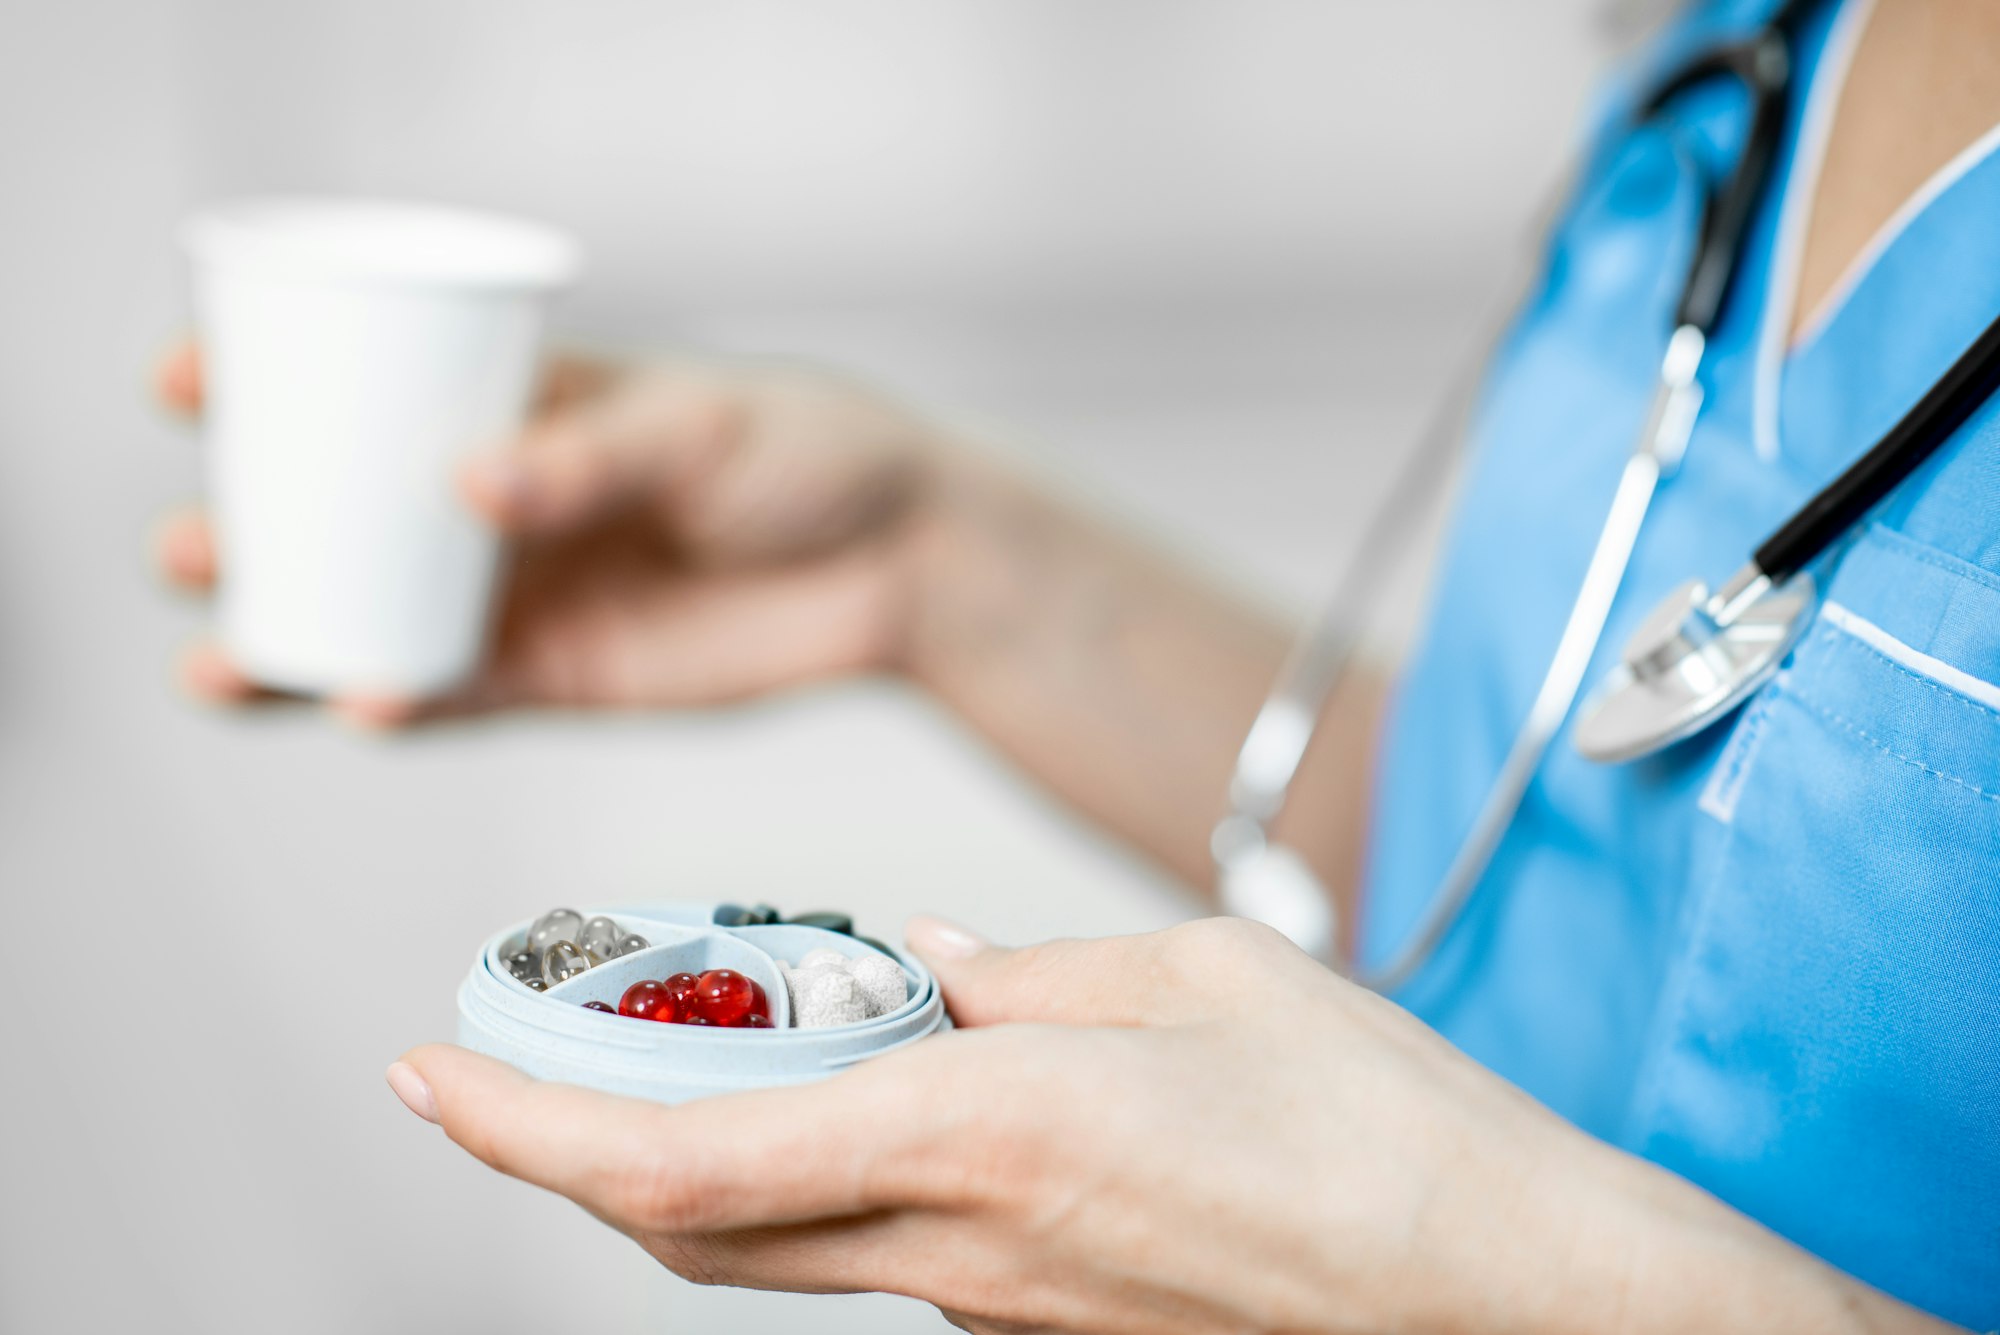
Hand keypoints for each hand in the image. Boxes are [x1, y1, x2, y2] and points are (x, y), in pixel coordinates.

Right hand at [152, 342, 951, 724]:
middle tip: (190, 546)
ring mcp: (524, 591)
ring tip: (219, 665)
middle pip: (343, 517)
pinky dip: (402, 704)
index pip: (370, 383)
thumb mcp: (699, 424)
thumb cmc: (806, 451)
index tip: (187, 386)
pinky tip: (359, 706)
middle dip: (252, 533)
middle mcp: (498, 501)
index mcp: (517, 402)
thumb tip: (470, 481)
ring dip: (292, 640)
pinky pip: (458, 694)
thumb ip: (589, 454)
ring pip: (377, 618)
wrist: (896, 558)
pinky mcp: (563, 674)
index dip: (268, 382)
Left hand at [385, 918, 1925, 1333]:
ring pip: (776, 1247)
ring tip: (688, 1053)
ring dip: (692, 1159)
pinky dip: (824, 1173)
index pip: (688, 1159)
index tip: (427, 1073)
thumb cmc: (1383, 1125)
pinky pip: (883, 1253)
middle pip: (692, 1229)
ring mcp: (1002, 1314)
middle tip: (505, 1068)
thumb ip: (1032, 967)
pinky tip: (874, 1090)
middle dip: (563, 1154)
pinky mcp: (1048, 1332)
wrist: (1511, 1294)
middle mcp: (964, 1249)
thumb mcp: (1198, 974)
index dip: (527, 1128)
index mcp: (986, 1130)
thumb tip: (927, 961)